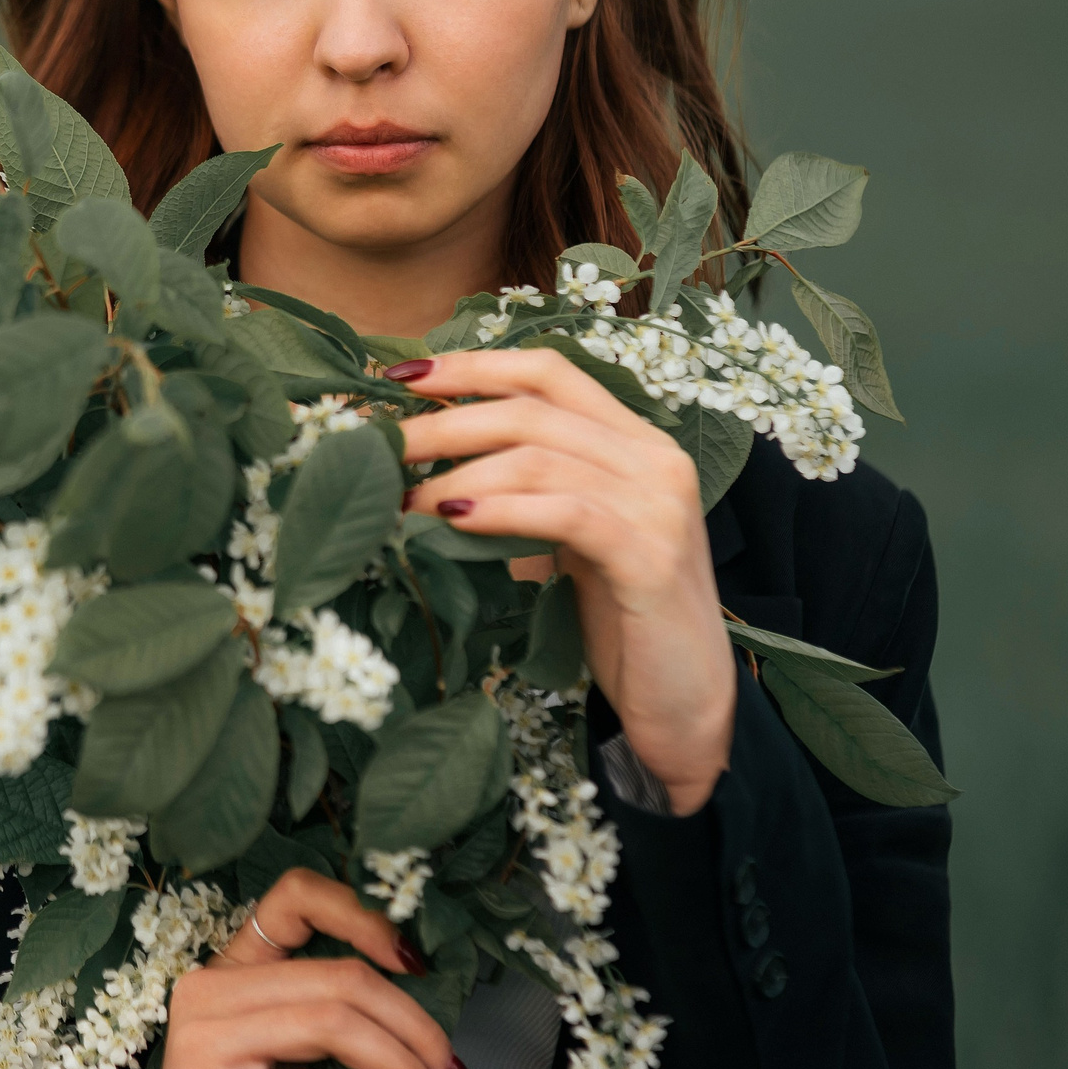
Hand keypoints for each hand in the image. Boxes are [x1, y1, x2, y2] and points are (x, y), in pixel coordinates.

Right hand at [121, 868, 458, 1068]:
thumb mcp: (293, 1064)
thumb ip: (338, 1037)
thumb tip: (430, 1044)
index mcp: (233, 967)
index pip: (295, 897)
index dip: (362, 916)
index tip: (416, 965)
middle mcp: (210, 988)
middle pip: (338, 977)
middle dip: (412, 1025)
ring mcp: (202, 1037)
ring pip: (331, 1024)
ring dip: (400, 1068)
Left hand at [391, 349, 735, 812]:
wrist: (685, 702)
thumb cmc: (618, 616)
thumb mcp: (570, 535)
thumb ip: (526, 489)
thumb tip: (424, 464)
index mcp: (636, 441)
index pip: (549, 372)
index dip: (473, 366)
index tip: (401, 373)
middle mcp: (655, 459)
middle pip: (532, 410)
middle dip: (446, 421)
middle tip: (382, 445)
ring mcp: (659, 505)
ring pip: (540, 457)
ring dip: (459, 473)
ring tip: (405, 499)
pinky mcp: (651, 557)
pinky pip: (565, 512)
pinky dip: (501, 511)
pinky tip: (452, 521)